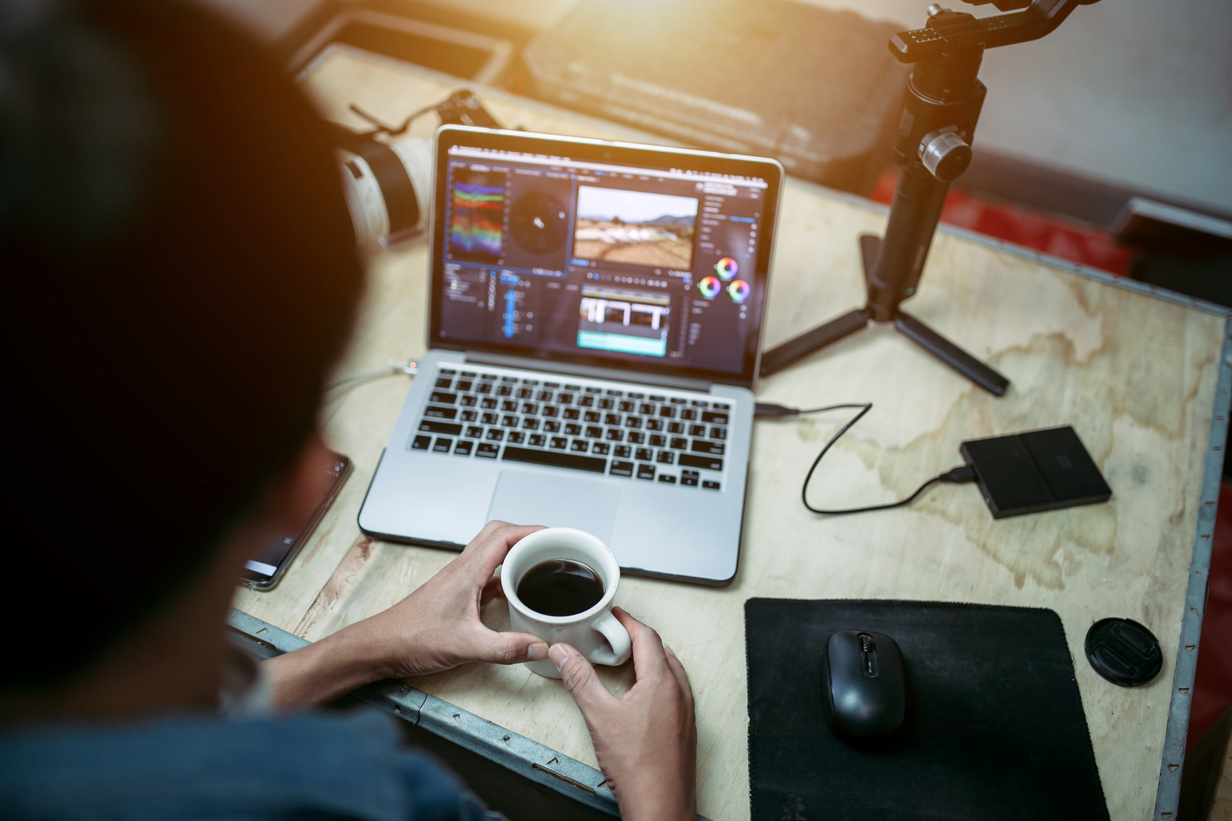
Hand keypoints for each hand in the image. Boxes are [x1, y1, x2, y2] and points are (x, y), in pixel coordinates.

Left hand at [358, 520, 550, 678]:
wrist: (381, 646)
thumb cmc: (411, 638)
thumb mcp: (465, 647)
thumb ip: (505, 649)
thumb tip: (540, 646)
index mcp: (466, 572)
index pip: (504, 536)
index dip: (533, 531)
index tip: (556, 536)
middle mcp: (462, 569)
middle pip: (498, 534)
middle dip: (527, 534)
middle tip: (551, 545)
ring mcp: (459, 580)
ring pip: (491, 551)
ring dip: (515, 551)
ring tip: (539, 563)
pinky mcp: (456, 593)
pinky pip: (486, 573)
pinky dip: (504, 574)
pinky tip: (516, 592)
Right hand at [550, 608, 696, 820]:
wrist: (661, 807)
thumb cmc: (639, 769)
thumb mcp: (599, 716)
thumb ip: (580, 680)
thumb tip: (564, 653)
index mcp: (662, 682)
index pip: (648, 637)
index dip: (628, 622)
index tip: (614, 616)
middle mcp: (680, 693)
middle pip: (661, 651)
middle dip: (638, 639)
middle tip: (616, 636)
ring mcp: (686, 712)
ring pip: (671, 673)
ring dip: (650, 661)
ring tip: (627, 662)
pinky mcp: (686, 730)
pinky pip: (675, 693)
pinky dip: (658, 683)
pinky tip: (641, 697)